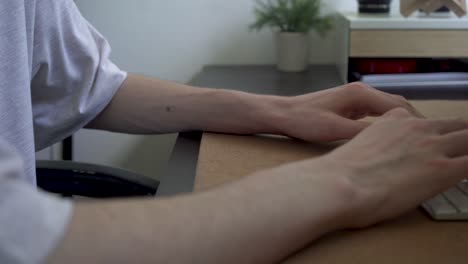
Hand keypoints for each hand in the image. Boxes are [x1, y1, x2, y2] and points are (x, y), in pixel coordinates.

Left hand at [279, 82, 422, 141]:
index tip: (425, 139)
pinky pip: (374, 113)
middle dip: (411, 122)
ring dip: (399, 123)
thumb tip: (390, 139)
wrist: (282, 114)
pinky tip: (389, 138)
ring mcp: (354, 98)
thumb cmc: (304, 121)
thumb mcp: (334, 130)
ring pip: (385, 109)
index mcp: (360, 94)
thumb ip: (363, 133)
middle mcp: (360, 92)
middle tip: (423, 143)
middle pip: (396, 105)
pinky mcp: (348, 106)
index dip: (414, 122)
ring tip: (411, 142)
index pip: (399, 105)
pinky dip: (385, 123)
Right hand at [320, 108, 467, 227]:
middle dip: (461, 137)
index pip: (425, 121)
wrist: (339, 183)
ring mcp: (432, 146)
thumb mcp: (358, 144)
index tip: (432, 147)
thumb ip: (377, 142)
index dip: (433, 135)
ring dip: (467, 148)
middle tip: (458, 153)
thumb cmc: (339, 172)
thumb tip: (382, 158)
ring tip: (461, 162)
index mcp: (394, 119)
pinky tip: (462, 176)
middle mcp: (416, 127)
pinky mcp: (444, 169)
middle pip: (455, 124)